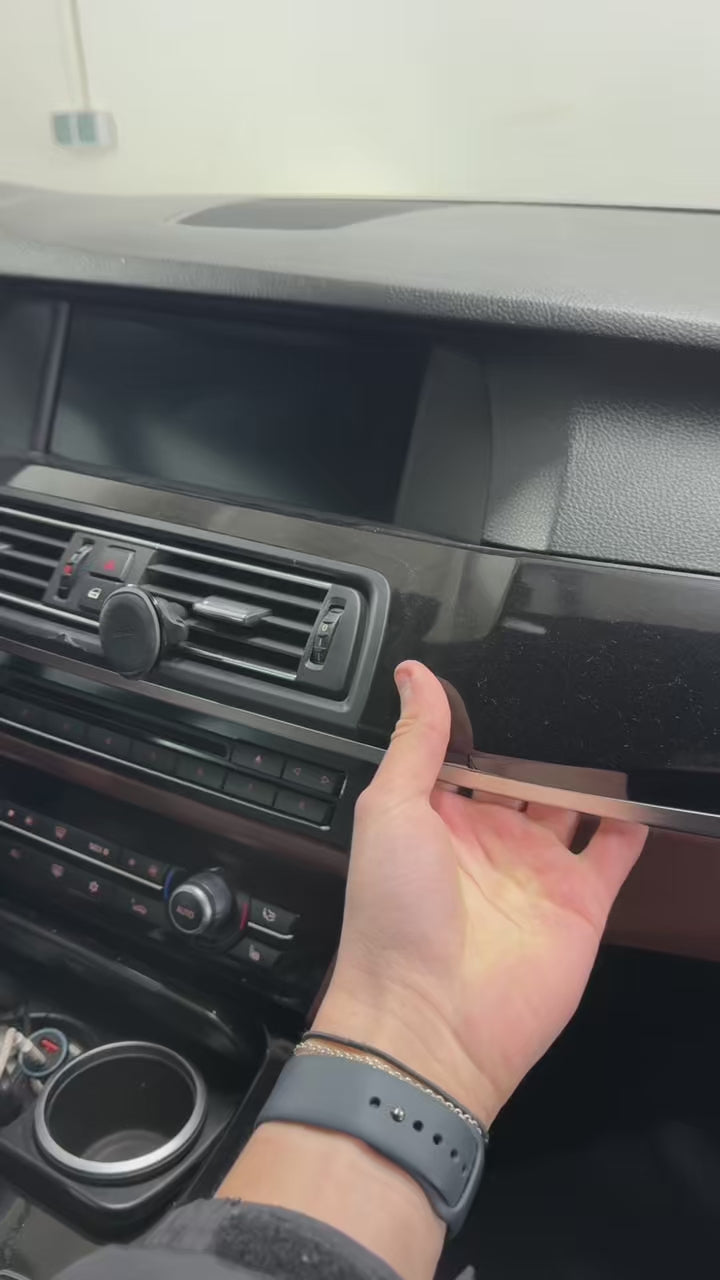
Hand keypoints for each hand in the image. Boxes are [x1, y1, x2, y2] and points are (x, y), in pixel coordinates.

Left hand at [316, 661, 647, 1125]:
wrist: (431, 1018)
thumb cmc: (391, 918)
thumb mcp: (389, 807)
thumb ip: (413, 741)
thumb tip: (413, 678)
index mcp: (437, 816)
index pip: (466, 754)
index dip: (482, 721)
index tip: (501, 676)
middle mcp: (489, 841)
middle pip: (526, 775)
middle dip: (542, 742)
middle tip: (565, 696)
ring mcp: (537, 870)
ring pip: (574, 805)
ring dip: (590, 773)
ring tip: (609, 728)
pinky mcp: (580, 901)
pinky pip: (615, 851)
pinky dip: (632, 821)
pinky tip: (640, 789)